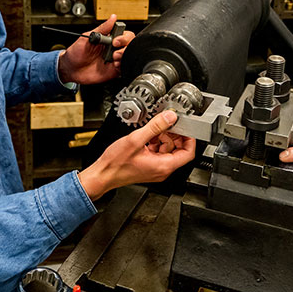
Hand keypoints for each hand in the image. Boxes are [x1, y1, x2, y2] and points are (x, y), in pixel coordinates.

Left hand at [57, 15, 134, 84]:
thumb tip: (113, 17)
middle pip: (130, 45)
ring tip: (113, 59)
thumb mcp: (87, 37)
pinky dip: (122, 66)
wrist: (70, 69)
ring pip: (129, 56)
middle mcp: (113, 48)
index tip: (115, 41)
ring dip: (124, 57)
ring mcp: (114, 59)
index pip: (124, 34)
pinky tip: (114, 65)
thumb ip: (102, 29)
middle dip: (125, 48)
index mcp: (108, 38)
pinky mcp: (113, 70)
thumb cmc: (76, 53)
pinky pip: (124, 68)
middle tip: (115, 52)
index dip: (123, 37)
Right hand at [78, 111, 194, 199]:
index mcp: (164, 166)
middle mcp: (162, 170)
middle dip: (175, 136)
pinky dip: (156, 143)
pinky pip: (159, 154)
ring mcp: (156, 170)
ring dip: (164, 138)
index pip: (188, 153)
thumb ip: (155, 126)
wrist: (103, 175)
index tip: (186, 128)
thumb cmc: (116, 163)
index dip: (189, 138)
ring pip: (168, 151)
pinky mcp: (149, 167)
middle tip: (168, 125)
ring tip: (155, 130)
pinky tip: (147, 137)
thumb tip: (170, 117)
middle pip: (179, 151)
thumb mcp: (136, 139)